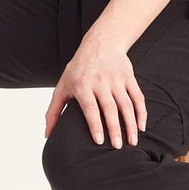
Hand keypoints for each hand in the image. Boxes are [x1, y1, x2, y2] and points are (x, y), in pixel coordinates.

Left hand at [44, 31, 147, 147]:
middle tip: (117, 146)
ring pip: (126, 105)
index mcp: (82, 84)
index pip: (90, 107)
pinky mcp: (129, 77)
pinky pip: (138, 97)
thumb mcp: (62, 86)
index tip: (99, 140)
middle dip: (114, 129)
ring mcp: (116, 79)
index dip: (94, 124)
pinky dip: (141, 112)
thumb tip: (47, 135)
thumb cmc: (78, 69)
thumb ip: (53, 111)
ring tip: (131, 141)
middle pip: (109, 108)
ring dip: (131, 124)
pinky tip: (141, 126)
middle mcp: (100, 81)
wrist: (100, 42)